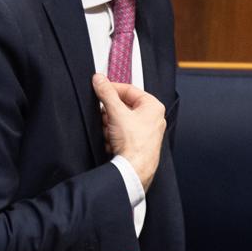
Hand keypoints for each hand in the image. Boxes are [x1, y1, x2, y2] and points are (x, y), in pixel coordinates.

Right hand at [92, 73, 165, 189]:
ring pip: (119, 121)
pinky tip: (112, 143)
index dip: (112, 88)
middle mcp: (152, 118)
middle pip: (123, 106)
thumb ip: (106, 94)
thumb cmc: (134, 144)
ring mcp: (146, 132)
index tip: (99, 87)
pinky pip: (120, 134)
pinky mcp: (138, 144)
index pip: (129, 89)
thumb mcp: (116, 112)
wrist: (134, 170)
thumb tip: (99, 80)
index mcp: (153, 106)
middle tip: (106, 118)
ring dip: (109, 127)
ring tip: (110, 134)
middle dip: (110, 114)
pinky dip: (112, 137)